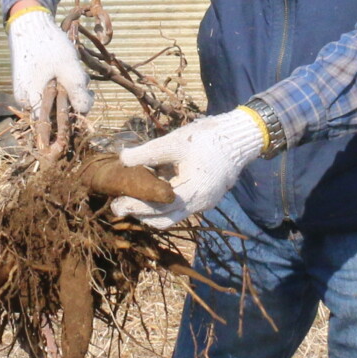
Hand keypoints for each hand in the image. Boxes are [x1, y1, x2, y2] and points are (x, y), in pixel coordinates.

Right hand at [8, 8, 90, 115]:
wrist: (31, 24)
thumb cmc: (50, 46)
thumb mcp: (70, 69)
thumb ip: (77, 92)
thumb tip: (83, 112)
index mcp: (32, 101)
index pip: (56, 121)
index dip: (74, 114)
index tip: (87, 99)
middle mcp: (25, 100)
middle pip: (57, 111)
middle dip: (74, 98)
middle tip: (84, 83)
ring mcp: (25, 91)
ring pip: (55, 99)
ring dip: (69, 88)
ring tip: (75, 70)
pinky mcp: (28, 82)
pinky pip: (48, 89)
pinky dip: (61, 82)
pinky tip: (67, 69)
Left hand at [113, 107, 266, 225]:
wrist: (239, 137)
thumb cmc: (207, 138)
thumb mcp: (174, 142)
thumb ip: (147, 153)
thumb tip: (122, 159)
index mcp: (193, 191)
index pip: (158, 207)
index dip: (136, 206)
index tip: (117, 201)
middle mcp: (200, 204)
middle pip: (164, 219)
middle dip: (141, 214)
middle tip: (118, 205)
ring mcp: (204, 204)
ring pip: (173, 216)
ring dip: (152, 210)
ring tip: (133, 198)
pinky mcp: (206, 199)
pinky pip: (182, 208)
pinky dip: (165, 203)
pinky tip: (152, 189)